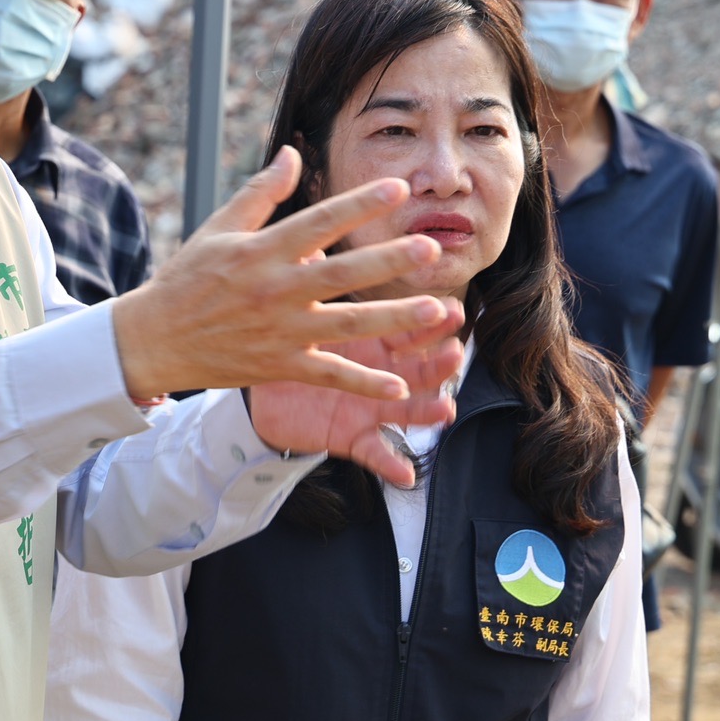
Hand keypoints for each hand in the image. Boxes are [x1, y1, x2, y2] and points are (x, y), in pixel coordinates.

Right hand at [109, 147, 450, 402]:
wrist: (154, 340)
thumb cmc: (188, 278)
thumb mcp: (219, 228)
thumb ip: (261, 193)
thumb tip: (293, 153)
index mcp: (260, 251)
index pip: (317, 221)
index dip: (358, 204)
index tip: (396, 188)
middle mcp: (274, 290)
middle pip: (341, 273)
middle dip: (387, 261)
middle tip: (430, 247)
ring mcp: (280, 331)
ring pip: (347, 324)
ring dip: (393, 318)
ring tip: (436, 310)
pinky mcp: (280, 366)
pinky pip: (329, 374)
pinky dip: (363, 382)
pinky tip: (401, 386)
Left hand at [249, 301, 466, 486]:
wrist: (264, 391)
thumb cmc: (290, 343)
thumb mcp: (304, 315)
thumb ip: (313, 284)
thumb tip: (313, 246)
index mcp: (373, 341)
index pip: (410, 330)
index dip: (430, 323)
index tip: (451, 309)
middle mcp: (382, 375)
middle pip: (420, 369)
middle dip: (440, 363)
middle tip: (455, 354)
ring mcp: (370, 408)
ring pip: (408, 411)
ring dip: (428, 411)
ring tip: (445, 410)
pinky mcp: (352, 438)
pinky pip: (373, 454)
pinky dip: (390, 465)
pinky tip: (406, 473)